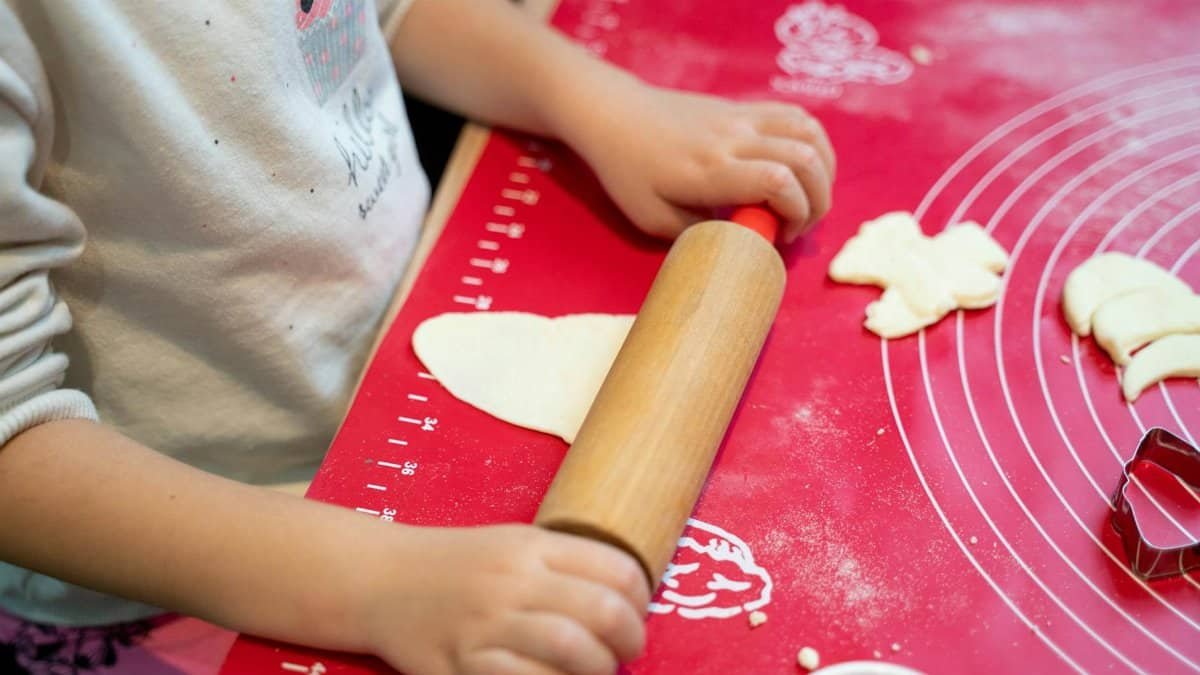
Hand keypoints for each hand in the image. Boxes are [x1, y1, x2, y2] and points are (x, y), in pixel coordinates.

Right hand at [364, 524, 648, 674]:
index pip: (615, 568)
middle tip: (627, 650)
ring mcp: (486, 626)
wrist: (381, 580)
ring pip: (571, 650)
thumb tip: (626, 603)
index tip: (638, 614)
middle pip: (601, 611)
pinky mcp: (462, 665)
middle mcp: (512, 582)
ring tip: (597, 671)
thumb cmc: (458, 564)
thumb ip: (564, 566)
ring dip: (599, 669)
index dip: (642, 598)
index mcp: (531, 546)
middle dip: (630, 639)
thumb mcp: (513, 544)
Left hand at [564, 80, 835, 242]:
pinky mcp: (744, 107)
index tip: (780, 236)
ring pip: (808, 132)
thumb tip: (742, 245)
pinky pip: (796, 116)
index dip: (796, 212)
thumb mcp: (655, 220)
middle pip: (804, 158)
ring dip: (823, 170)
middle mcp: (733, 139)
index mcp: (710, 171)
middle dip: (817, 201)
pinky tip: (805, 167)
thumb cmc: (629, 173)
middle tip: (797, 226)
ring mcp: (741, 118)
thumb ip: (701, 234)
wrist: (615, 115)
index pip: (777, 180)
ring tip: (809, 198)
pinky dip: (814, 143)